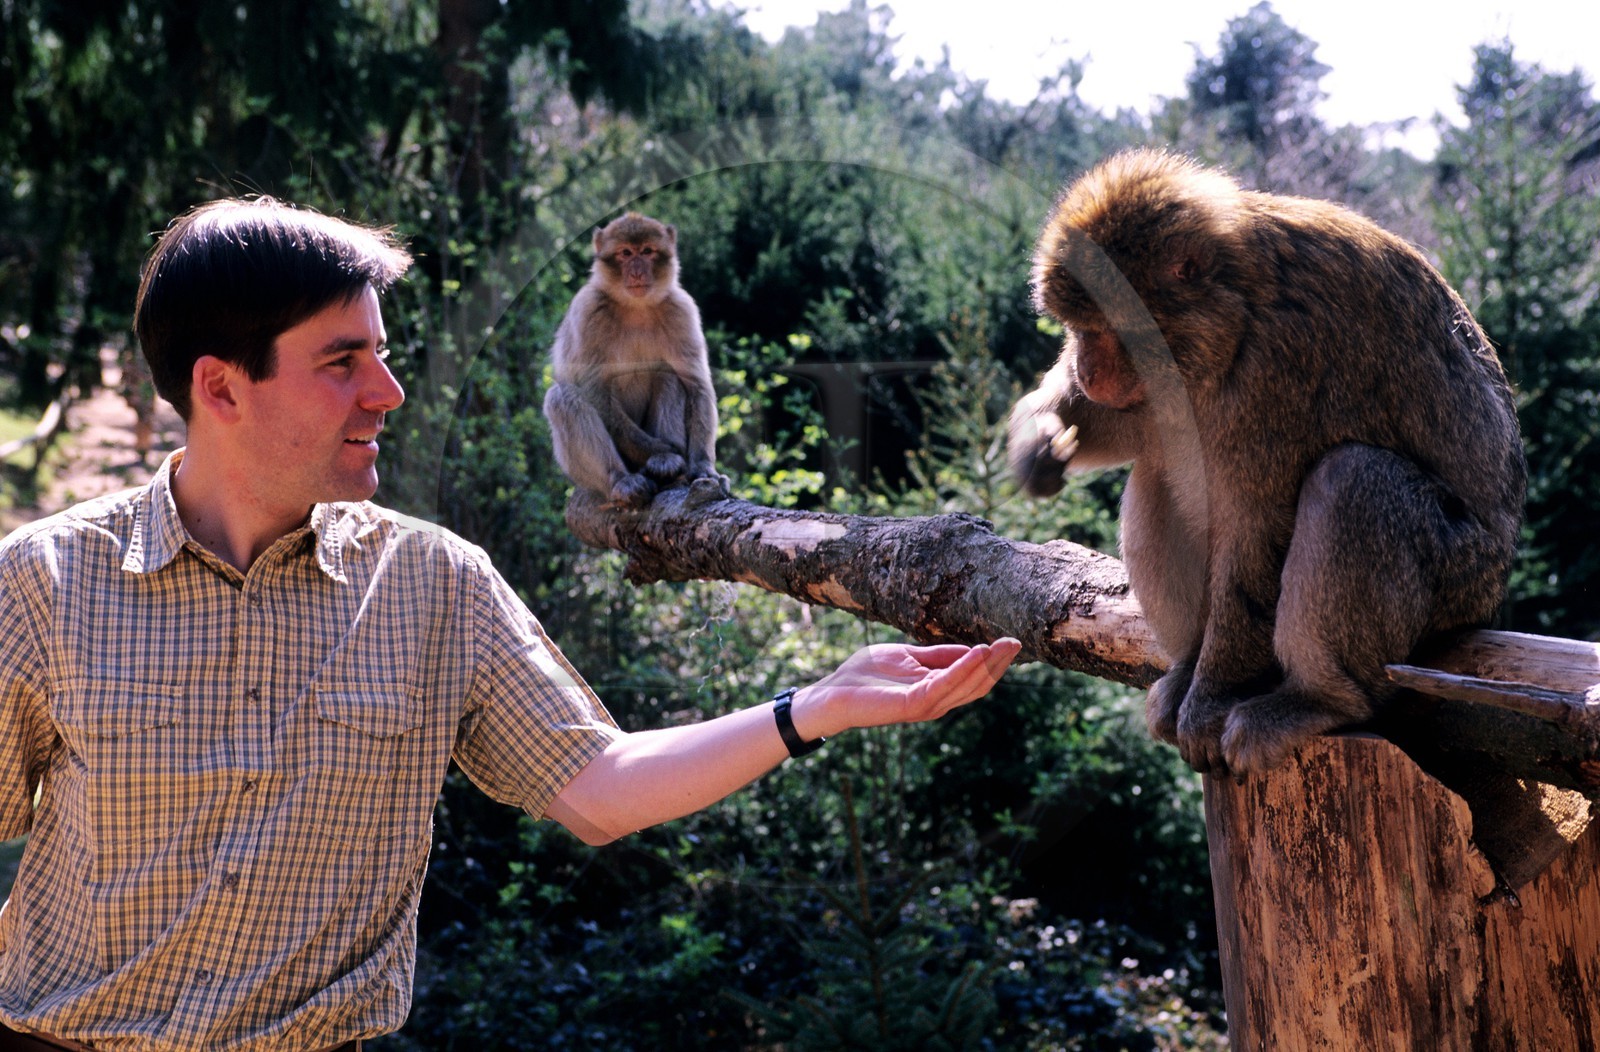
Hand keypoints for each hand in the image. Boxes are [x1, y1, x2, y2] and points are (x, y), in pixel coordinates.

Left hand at [790, 637, 1022, 740]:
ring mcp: (926, 706)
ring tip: (1003, 646)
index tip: (1012, 642)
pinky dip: (963, 669)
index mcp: (936, 690)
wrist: (832, 693)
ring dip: (987, 665)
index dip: (994, 661)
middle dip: (998, 664)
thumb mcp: (908, 656)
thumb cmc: (865, 674)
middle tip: (1015, 643)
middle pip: (977, 685)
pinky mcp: (912, 705)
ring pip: (966, 687)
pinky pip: (944, 686)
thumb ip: (937, 655)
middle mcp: (936, 702)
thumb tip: (972, 649)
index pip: (974, 678)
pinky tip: (977, 653)